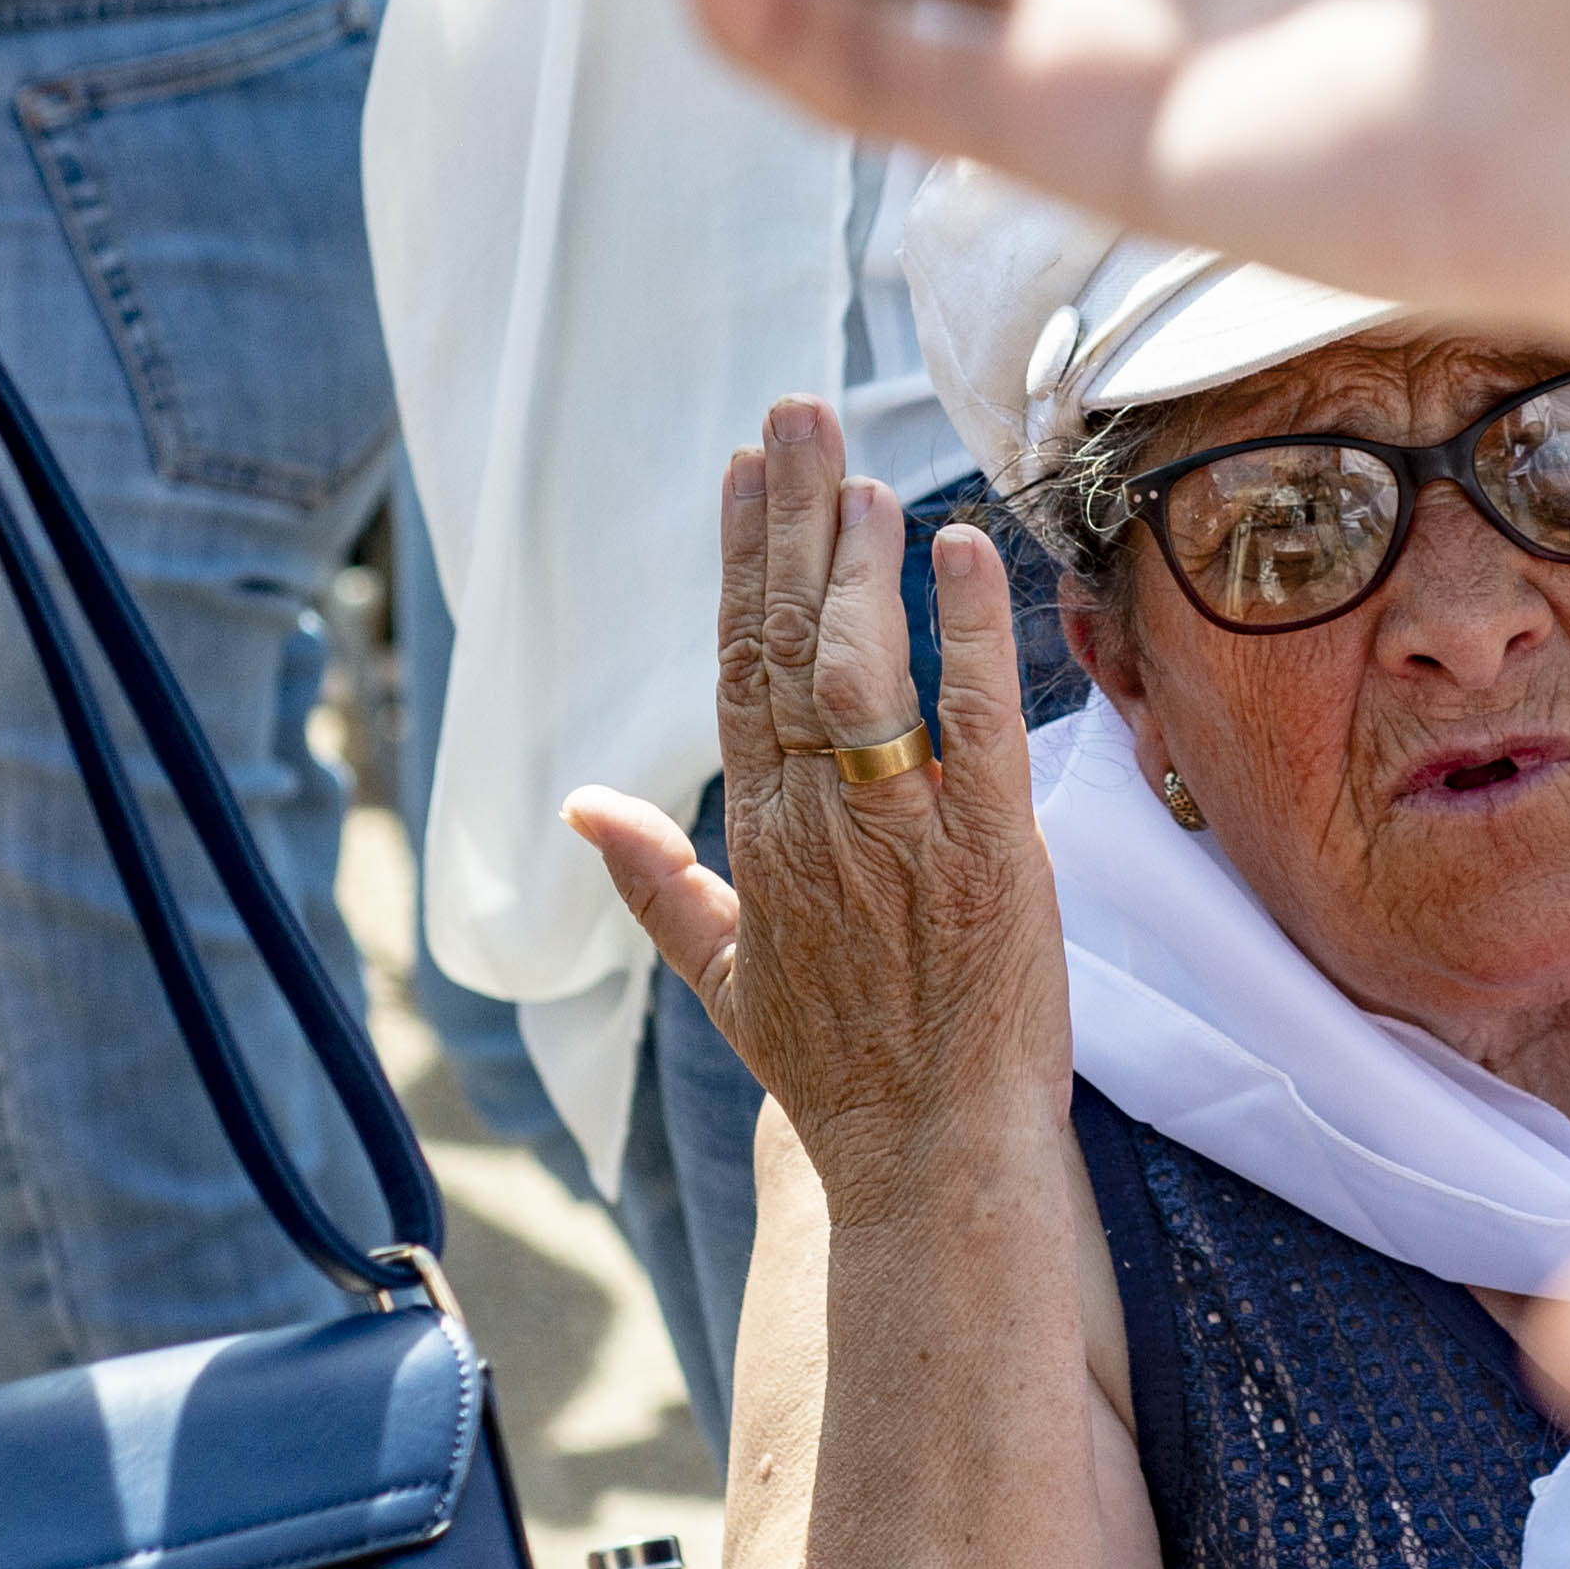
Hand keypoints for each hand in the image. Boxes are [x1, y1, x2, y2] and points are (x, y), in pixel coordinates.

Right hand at [570, 400, 1071, 1191]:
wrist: (930, 1154)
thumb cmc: (841, 1071)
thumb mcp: (726, 975)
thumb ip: (656, 883)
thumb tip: (580, 813)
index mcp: (761, 836)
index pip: (737, 669)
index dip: (738, 562)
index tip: (743, 472)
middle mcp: (816, 819)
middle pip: (785, 641)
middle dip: (791, 519)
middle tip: (796, 413)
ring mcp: (901, 829)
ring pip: (858, 666)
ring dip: (858, 561)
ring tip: (862, 470)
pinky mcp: (989, 847)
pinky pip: (972, 719)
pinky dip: (964, 631)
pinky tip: (959, 552)